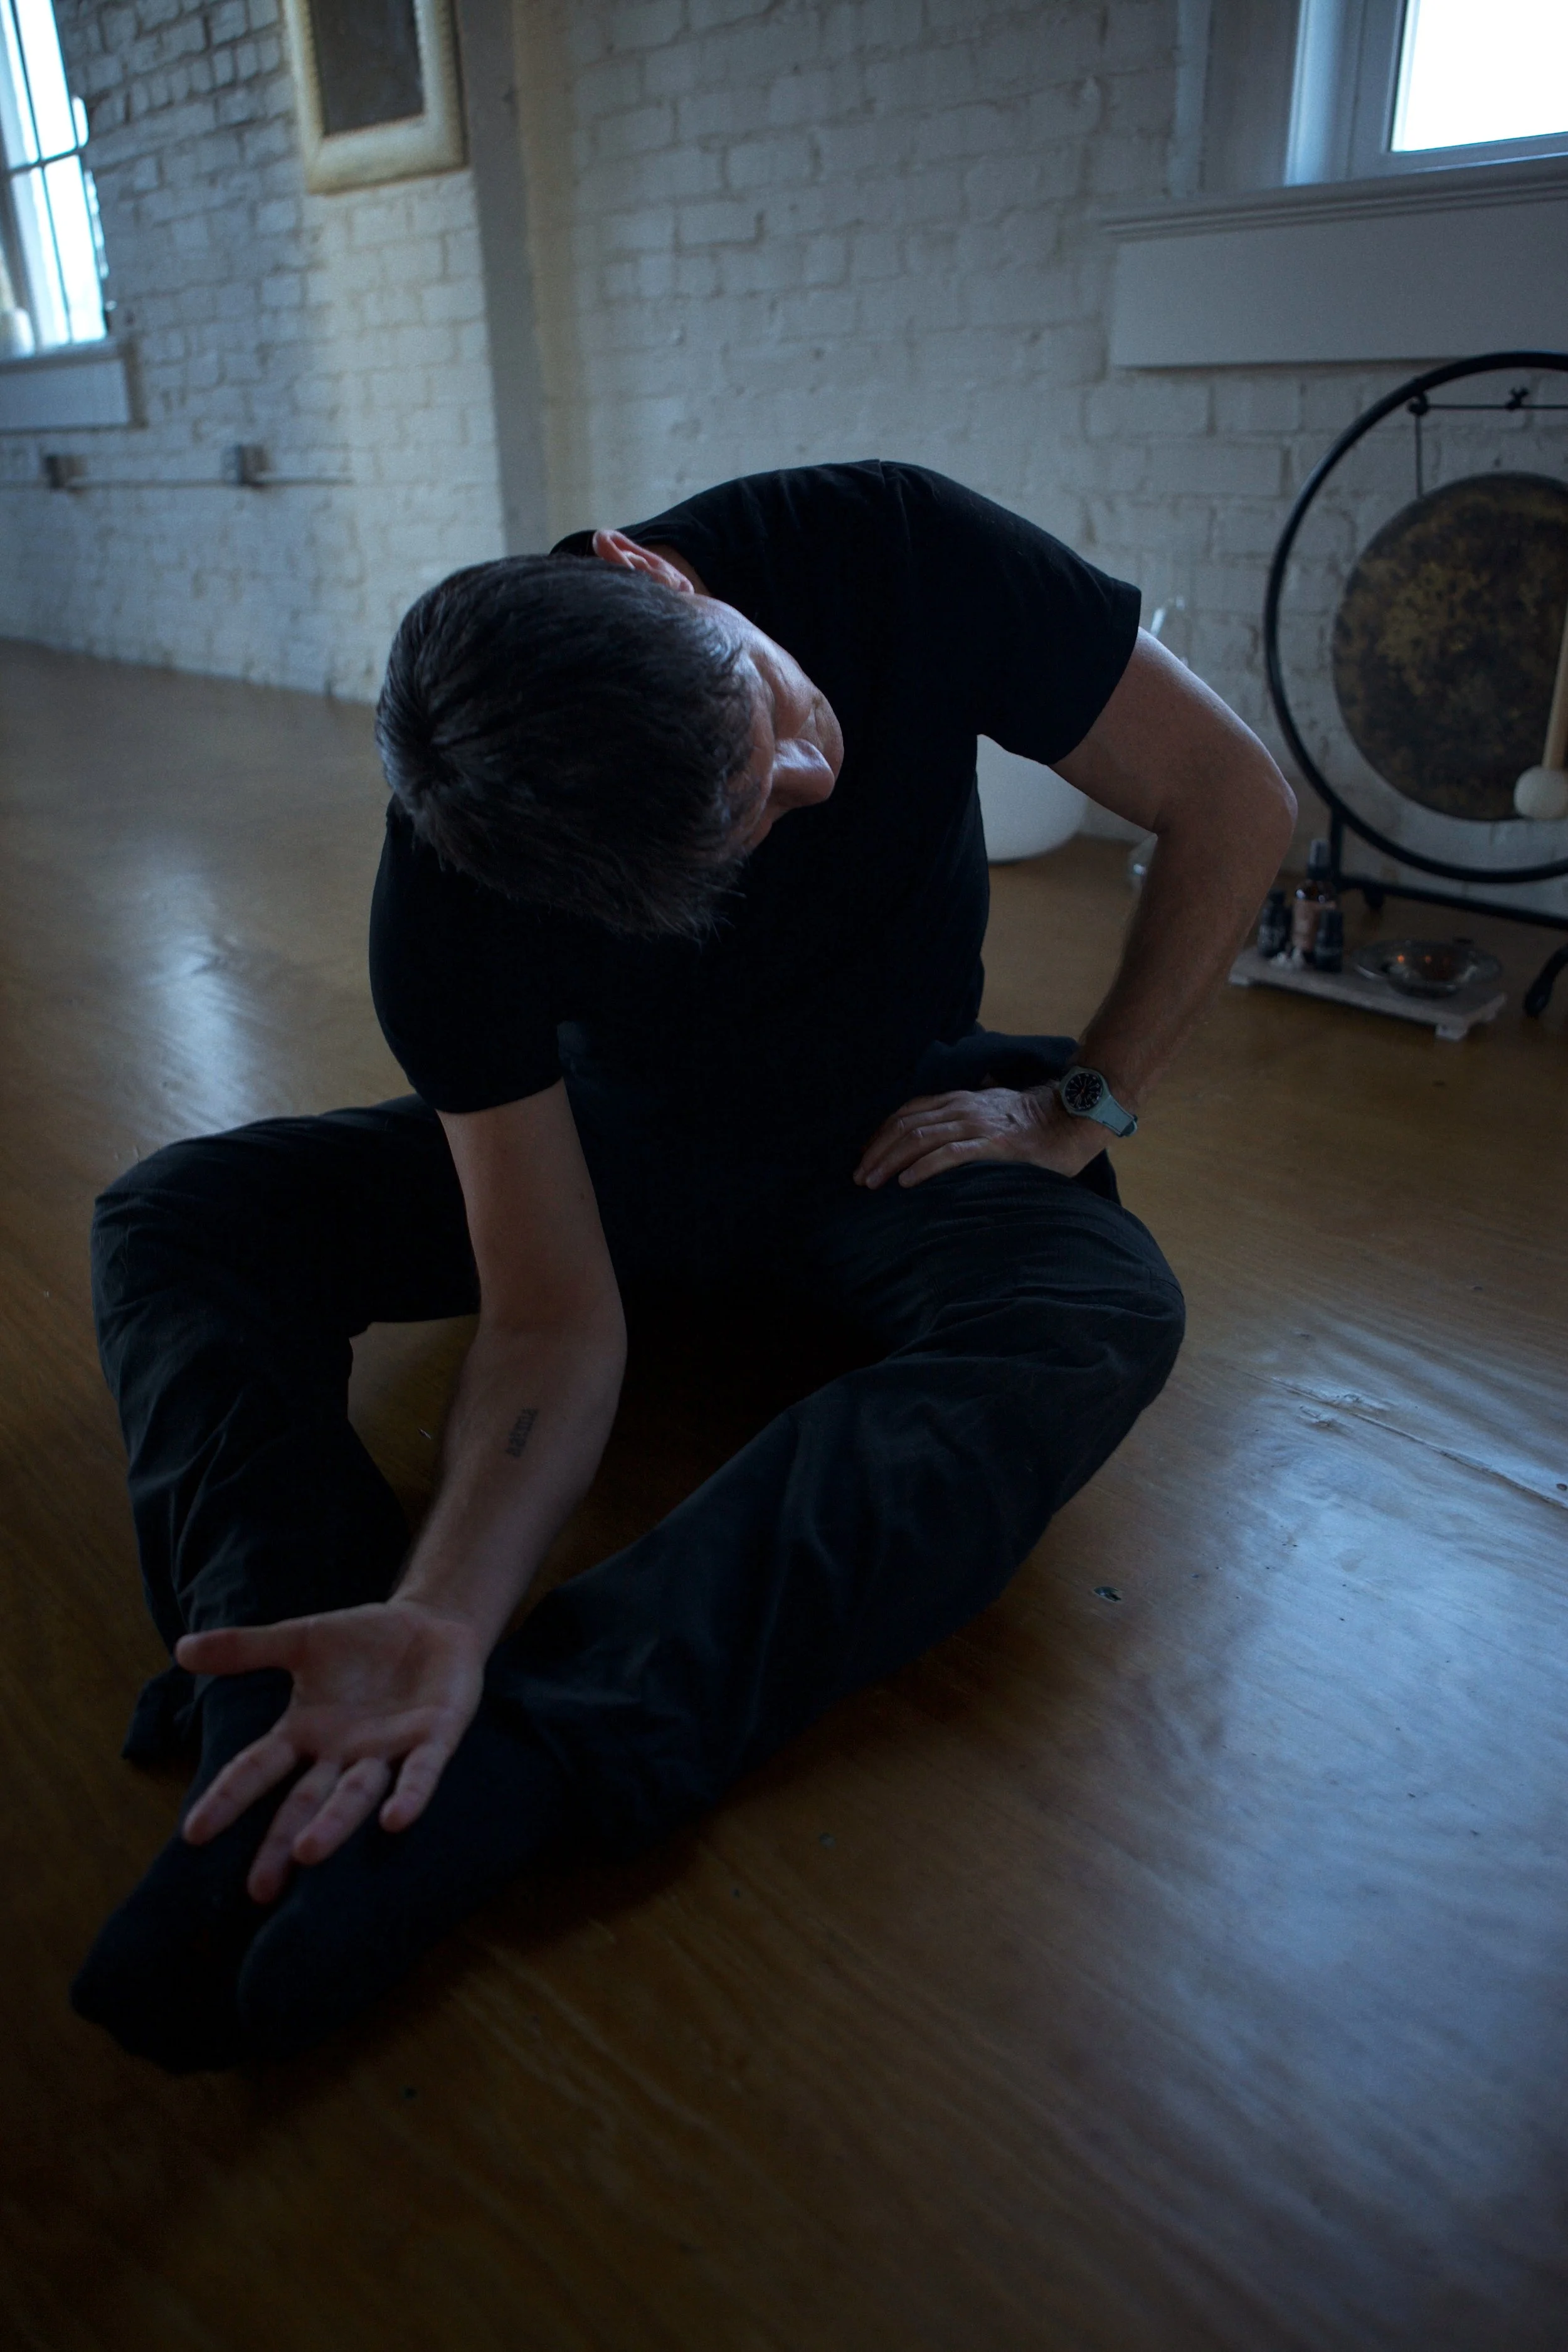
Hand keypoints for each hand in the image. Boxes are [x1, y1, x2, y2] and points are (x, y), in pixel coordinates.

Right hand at [176, 1599, 486, 1902]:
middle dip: (283, 1843)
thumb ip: (245, 1649)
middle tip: (260, 1889)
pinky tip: (396, 1819)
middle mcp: (343, 1753)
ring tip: (307, 1854)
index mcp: (306, 1733)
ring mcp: (389, 1750)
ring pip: (356, 1795)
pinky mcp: (434, 1738)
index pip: (257, 1769)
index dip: (228, 1797)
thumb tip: (180, 1648)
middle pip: (305, 1803)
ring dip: (334, 1824)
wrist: (433, 1622)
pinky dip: (410, 1795)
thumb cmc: (363, 1641)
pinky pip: (421, 1773)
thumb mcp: (300, 1640)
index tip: (194, 1833)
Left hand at [853, 1083, 1103, 1190]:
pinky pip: (950, 1155)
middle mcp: (961, 1108)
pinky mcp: (993, 1144)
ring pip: (919, 1138)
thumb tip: (940, 1134)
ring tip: (872, 1183)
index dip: (880, 1134)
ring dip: (890, 1161)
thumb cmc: (1031, 1122)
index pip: (906, 1113)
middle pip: (904, 1126)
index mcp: (957, 1100)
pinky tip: (906, 1182)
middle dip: (876, 1151)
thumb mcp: (990, 1112)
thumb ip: (964, 1119)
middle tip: (859, 1177)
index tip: (863, 1156)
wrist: (1072, 1118)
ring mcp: (976, 1124)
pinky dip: (923, 1167)